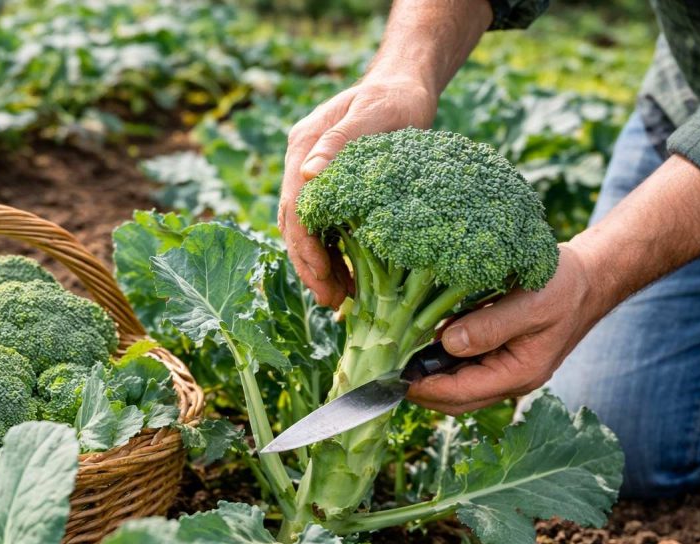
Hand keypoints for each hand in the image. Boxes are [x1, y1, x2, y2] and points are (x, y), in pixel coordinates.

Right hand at [279, 76, 437, 306]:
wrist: (405, 85)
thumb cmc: (395, 97)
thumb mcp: (373, 114)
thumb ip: (340, 143)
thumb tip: (308, 174)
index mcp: (303, 147)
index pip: (294, 206)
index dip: (305, 246)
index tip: (322, 277)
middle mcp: (301, 164)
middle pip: (294, 225)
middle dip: (310, 266)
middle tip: (331, 301)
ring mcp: (313, 177)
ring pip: (306, 231)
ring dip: (319, 266)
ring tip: (340, 300)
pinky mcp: (331, 189)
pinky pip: (324, 228)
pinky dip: (334, 255)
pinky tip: (351, 279)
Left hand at [407, 245, 607, 413]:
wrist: (589, 278)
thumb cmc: (564, 287)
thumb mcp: (529, 303)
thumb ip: (489, 326)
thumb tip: (447, 343)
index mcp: (518, 374)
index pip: (461, 393)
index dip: (425, 389)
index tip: (392, 378)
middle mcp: (508, 379)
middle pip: (454, 398)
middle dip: (420, 388)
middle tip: (385, 371)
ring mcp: (503, 368)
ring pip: (456, 382)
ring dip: (429, 372)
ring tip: (396, 354)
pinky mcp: (497, 353)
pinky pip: (463, 362)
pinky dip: (441, 355)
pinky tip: (421, 336)